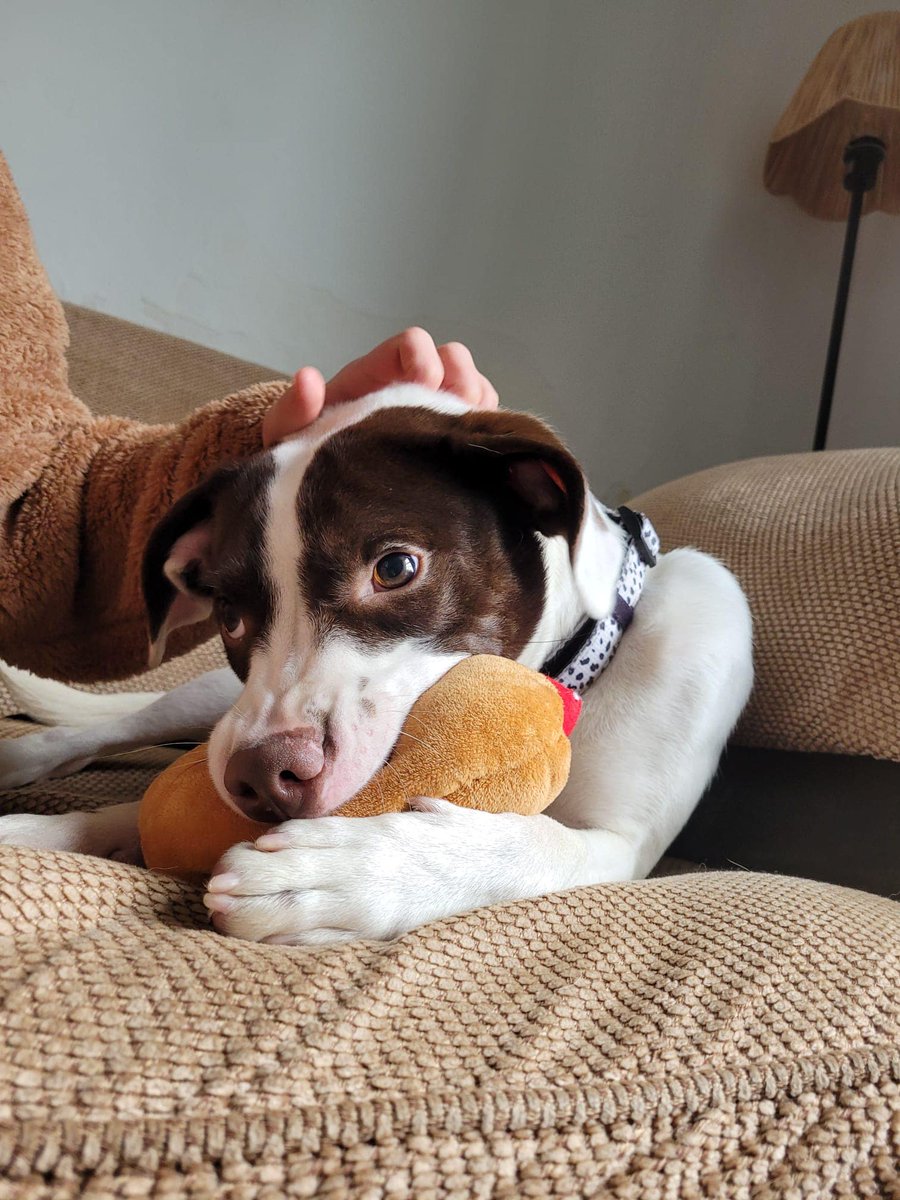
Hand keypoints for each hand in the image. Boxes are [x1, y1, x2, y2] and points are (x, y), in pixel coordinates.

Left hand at [262, 327, 497, 447]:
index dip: (425, 357)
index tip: (426, 384)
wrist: (312, 499)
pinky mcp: (444, 447)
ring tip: (466, 434)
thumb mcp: (285, 436)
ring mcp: (429, 416)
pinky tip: (473, 452)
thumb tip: (309, 378)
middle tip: (455, 411)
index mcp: (372, 377)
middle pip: (453, 361)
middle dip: (462, 379)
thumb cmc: (299, 459)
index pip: (411, 345)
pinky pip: (479, 427)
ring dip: (477, 406)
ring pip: (473, 392)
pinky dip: (484, 431)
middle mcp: (407, 389)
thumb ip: (291, 409)